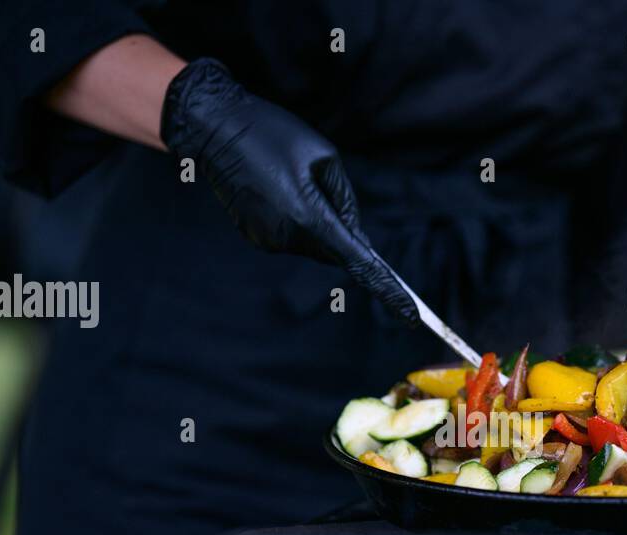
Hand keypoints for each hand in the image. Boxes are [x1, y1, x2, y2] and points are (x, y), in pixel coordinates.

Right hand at [160, 58, 415, 324]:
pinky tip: (276, 188)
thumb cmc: (273, 133)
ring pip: (312, 244)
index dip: (388, 290)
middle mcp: (287, 237)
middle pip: (334, 251)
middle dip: (340, 230)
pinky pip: (290, 237)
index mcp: (309, 216)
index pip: (358, 262)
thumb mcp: (324, 157)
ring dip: (314, 221)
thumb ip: (344, 200)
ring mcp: (267, 240)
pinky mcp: (254, 237)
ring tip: (291, 180)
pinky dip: (294, 220)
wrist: (215, 128)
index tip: (411, 316)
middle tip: (320, 187)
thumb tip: (354, 235)